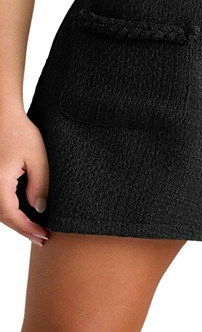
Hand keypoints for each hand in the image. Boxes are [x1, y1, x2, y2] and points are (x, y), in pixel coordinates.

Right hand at [0, 109, 48, 245]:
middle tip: (43, 238)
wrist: (3, 117)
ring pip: (0, 211)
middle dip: (24, 229)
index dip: (28, 229)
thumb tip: (39, 208)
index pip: (12, 215)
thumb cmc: (20, 133)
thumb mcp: (37, 157)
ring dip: (17, 222)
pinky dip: (11, 210)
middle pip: (4, 217)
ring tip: (35, 229)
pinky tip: (25, 213)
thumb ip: (39, 183)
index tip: (44, 236)